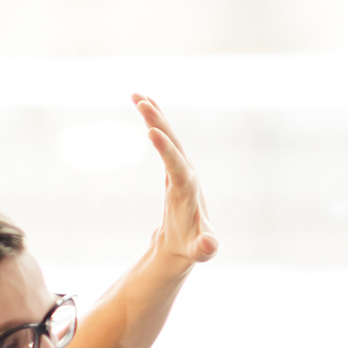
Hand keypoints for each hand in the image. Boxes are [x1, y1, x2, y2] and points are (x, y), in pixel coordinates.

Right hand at [134, 94, 218, 267]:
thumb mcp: (201, 251)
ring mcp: (182, 170)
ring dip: (155, 117)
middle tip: (143, 102)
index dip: (167, 151)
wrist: (192, 244)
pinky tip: (143, 103)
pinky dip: (155, 122)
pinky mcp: (173, 168)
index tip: (152, 132)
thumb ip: (206, 249)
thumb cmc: (194, 247)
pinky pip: (165, 141)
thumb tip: (210, 247)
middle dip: (160, 124)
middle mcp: (188, 176)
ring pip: (169, 139)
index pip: (179, 167)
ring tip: (137, 95)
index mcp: (190, 192)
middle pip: (175, 146)